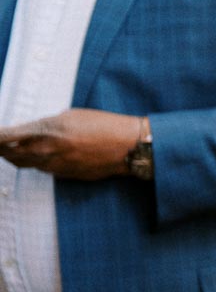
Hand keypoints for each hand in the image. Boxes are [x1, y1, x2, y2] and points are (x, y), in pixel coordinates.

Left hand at [0, 110, 142, 179]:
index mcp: (47, 131)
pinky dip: (37, 162)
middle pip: (11, 155)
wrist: (126, 147)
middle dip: (1, 149)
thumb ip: (48, 125)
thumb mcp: (71, 116)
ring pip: (26, 164)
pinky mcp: (65, 175)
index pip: (7, 137)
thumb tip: (34, 132)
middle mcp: (46, 152)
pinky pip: (43, 169)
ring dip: (17, 156)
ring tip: (11, 149)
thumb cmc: (104, 125)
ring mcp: (55, 167)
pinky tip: (39, 155)